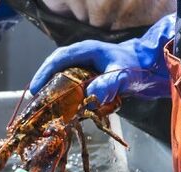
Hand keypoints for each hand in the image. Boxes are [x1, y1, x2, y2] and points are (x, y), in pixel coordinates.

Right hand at [29, 13, 175, 103]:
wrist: (146, 67)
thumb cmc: (133, 66)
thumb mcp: (122, 75)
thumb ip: (108, 85)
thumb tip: (91, 99)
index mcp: (85, 50)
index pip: (58, 59)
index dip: (44, 73)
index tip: (34, 89)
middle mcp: (80, 57)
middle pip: (55, 70)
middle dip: (44, 86)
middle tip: (35, 104)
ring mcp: (82, 68)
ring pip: (60, 80)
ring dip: (52, 94)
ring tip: (44, 109)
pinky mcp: (86, 79)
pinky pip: (70, 88)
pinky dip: (64, 99)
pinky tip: (62, 111)